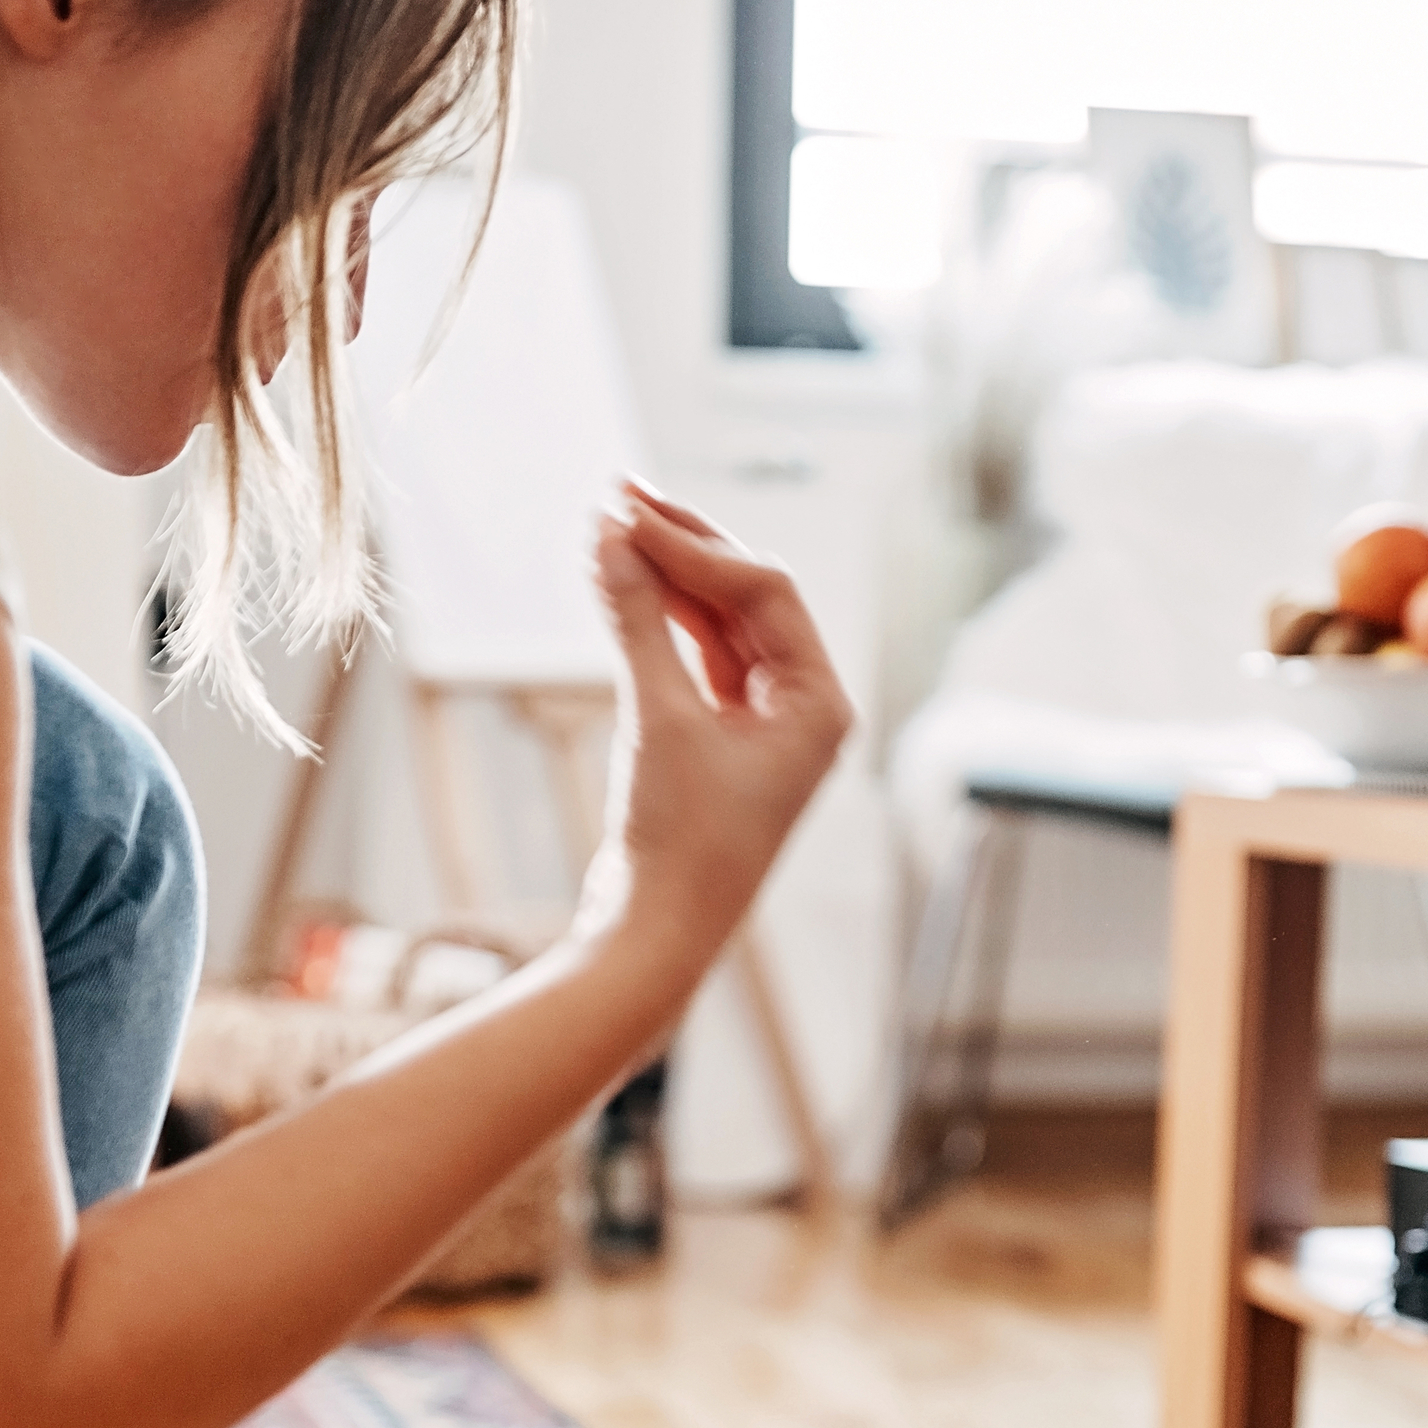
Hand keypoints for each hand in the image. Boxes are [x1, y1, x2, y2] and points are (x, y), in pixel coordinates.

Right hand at [574, 481, 851, 971]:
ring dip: (664, 577)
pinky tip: (618, 580)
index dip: (694, 546)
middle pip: (746, 597)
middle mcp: (804, 708)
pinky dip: (657, 621)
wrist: (653, 934)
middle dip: (681, 546)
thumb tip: (607, 535)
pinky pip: (695, 658)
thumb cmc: (677, 842)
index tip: (627, 514)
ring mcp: (763, 724)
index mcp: (821, 703)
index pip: (765, 591)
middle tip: (616, 492)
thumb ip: (636, 619)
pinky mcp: (720, 741)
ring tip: (605, 525)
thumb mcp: (656, 717)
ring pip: (717, 624)